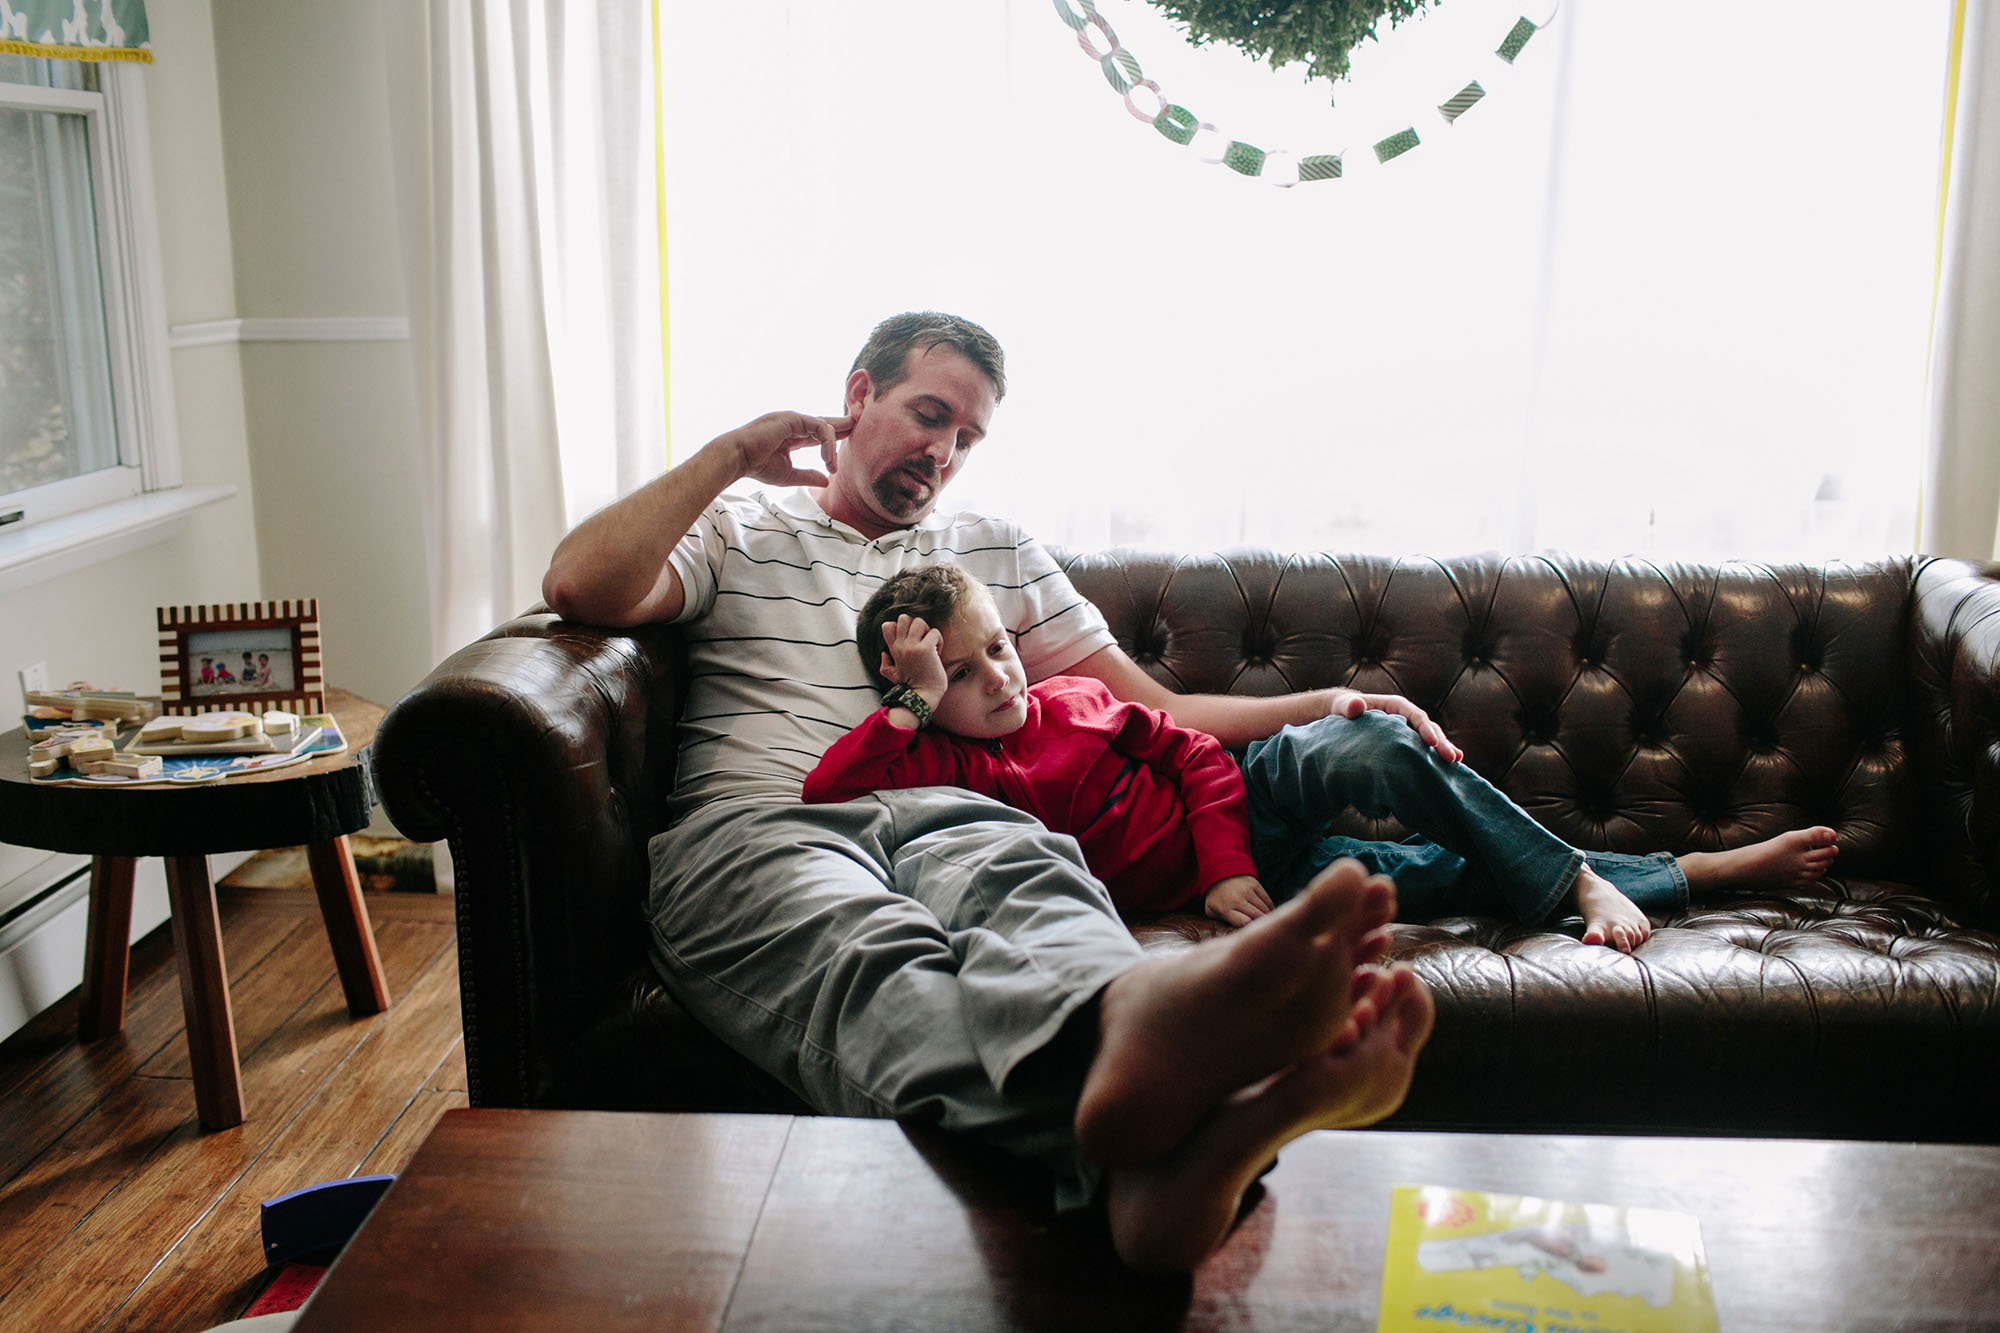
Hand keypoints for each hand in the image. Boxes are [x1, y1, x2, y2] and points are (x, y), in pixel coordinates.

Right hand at [722, 411, 853, 488]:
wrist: (738, 459)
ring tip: (832, 466)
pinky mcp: (792, 418)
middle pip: (824, 423)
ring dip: (832, 447)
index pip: (818, 433)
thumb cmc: (757, 466)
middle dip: (843, 425)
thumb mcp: (789, 474)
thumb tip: (827, 481)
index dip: (834, 436)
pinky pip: (819, 427)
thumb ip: (808, 476)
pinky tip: (827, 459)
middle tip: (859, 425)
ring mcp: (793, 419)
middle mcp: (793, 424)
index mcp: (792, 435)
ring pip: (824, 427)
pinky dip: (826, 443)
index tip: (849, 438)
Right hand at [880, 615, 948, 701]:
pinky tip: (937, 654)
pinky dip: (939, 641)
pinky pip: (935, 632)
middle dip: (916, 625)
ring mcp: (912, 646)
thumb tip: (884, 654)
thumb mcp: (892, 675)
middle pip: (904, 618)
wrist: (921, 697)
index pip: (888, 625)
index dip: (901, 627)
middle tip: (923, 640)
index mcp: (893, 650)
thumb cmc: (910, 687)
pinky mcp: (925, 649)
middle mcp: (901, 645)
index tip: (911, 641)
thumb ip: (885, 664)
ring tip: (931, 647)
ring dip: (928, 632)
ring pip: (919, 621)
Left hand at [1203, 875, 1273, 927]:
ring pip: (1264, 910)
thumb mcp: (1211, 912)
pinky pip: (1267, 901)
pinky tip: (1266, 914)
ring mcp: (1247, 891)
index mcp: (1225, 909)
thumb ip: (1222, 923)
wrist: (1218, 875)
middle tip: (1261, 932)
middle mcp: (1237, 899)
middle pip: (1257, 917)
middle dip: (1260, 925)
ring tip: (1264, 924)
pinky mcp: (1255, 884)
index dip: (1250, 930)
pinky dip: (1269, 909)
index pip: (1244, 923)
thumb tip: (1236, 935)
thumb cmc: (1216, 899)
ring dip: (1266, 918)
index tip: (1250, 934)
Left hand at [1329, 689, 1463, 764]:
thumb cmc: (1342, 712)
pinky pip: (1423, 752)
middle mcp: (1407, 719)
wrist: (1341, 720)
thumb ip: (1347, 706)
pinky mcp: (1406, 746)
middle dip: (1440, 743)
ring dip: (1443, 751)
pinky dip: (1434, 760)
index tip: (1432, 742)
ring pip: (1430, 741)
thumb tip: (1356, 705)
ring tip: (1456, 764)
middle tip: (1451, 759)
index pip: (1415, 715)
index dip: (1425, 728)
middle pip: (1428, 729)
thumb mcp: (1342, 707)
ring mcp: (1408, 733)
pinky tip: (1446, 772)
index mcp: (1395, 706)